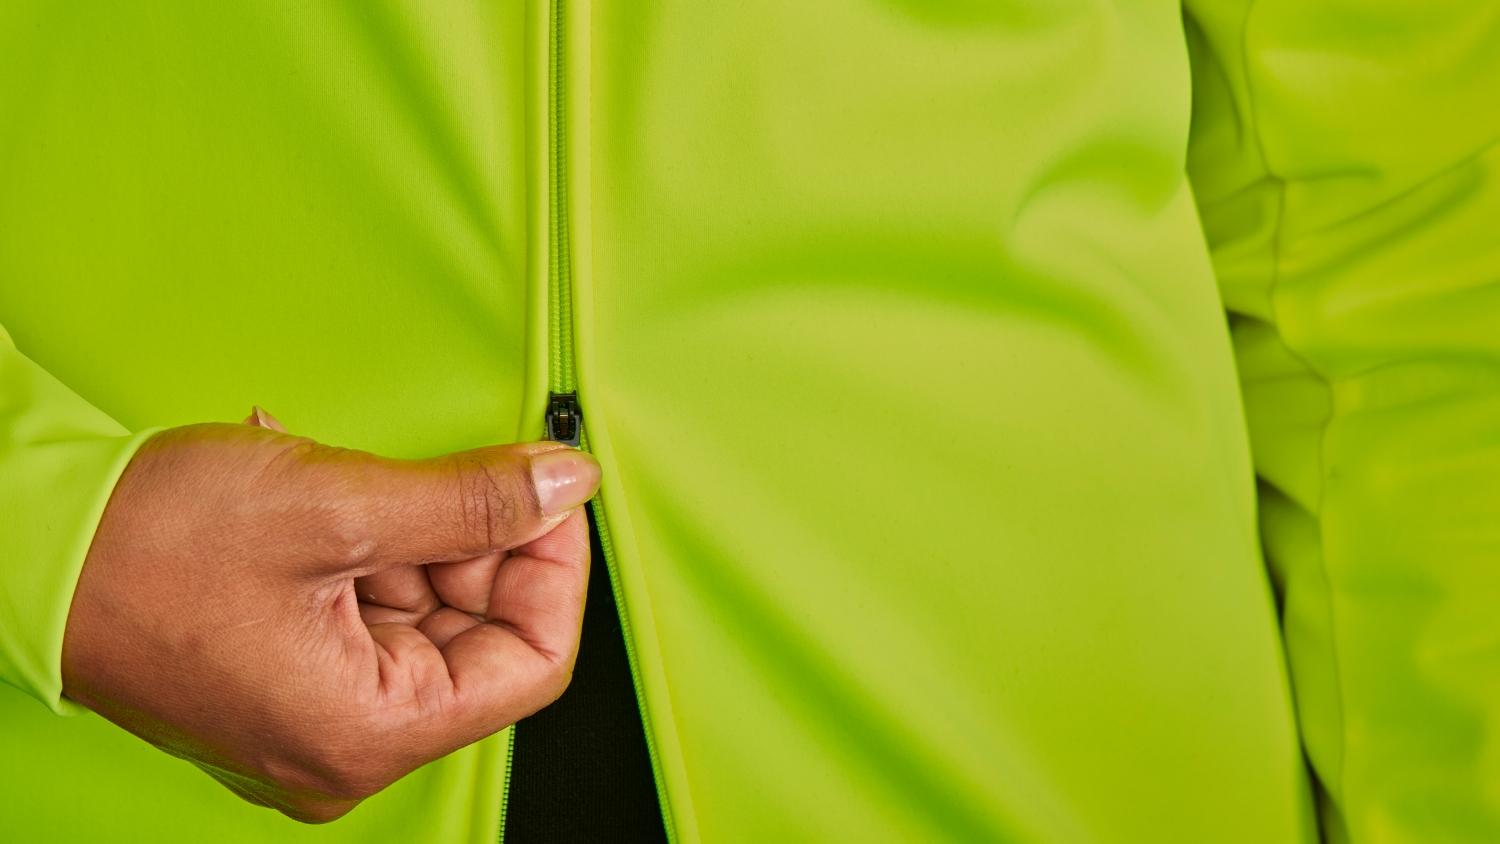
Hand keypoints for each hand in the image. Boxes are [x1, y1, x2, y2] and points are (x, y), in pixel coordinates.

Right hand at [60, 409, 599, 821]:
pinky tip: (325, 496)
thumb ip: (470, 502)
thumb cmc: (141, 546)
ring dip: (414, 533)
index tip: (551, 495)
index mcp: (367, 731)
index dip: (555, 569)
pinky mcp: (289, 678)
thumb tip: (564, 487)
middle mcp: (345, 745)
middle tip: (452, 469)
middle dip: (474, 541)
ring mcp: (315, 714)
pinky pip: (370, 612)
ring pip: (427, 614)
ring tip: (352, 478)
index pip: (532, 663)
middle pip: (479, 636)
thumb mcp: (337, 507)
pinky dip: (369, 546)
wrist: (19, 546)